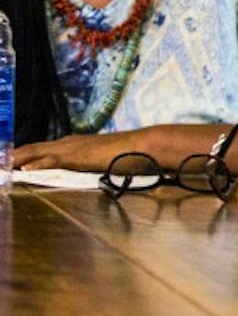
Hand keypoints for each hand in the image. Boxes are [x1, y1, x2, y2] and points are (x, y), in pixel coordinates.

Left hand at [14, 130, 150, 171]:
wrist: (146, 145)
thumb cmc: (128, 154)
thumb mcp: (102, 161)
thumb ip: (88, 166)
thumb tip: (81, 172)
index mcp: (72, 144)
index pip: (38, 149)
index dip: (19, 155)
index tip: (3, 162)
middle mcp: (68, 143)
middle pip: (30, 149)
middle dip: (10, 156)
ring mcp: (73, 148)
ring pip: (35, 152)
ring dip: (15, 159)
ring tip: (0, 166)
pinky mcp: (79, 156)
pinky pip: (53, 159)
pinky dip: (37, 164)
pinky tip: (24, 170)